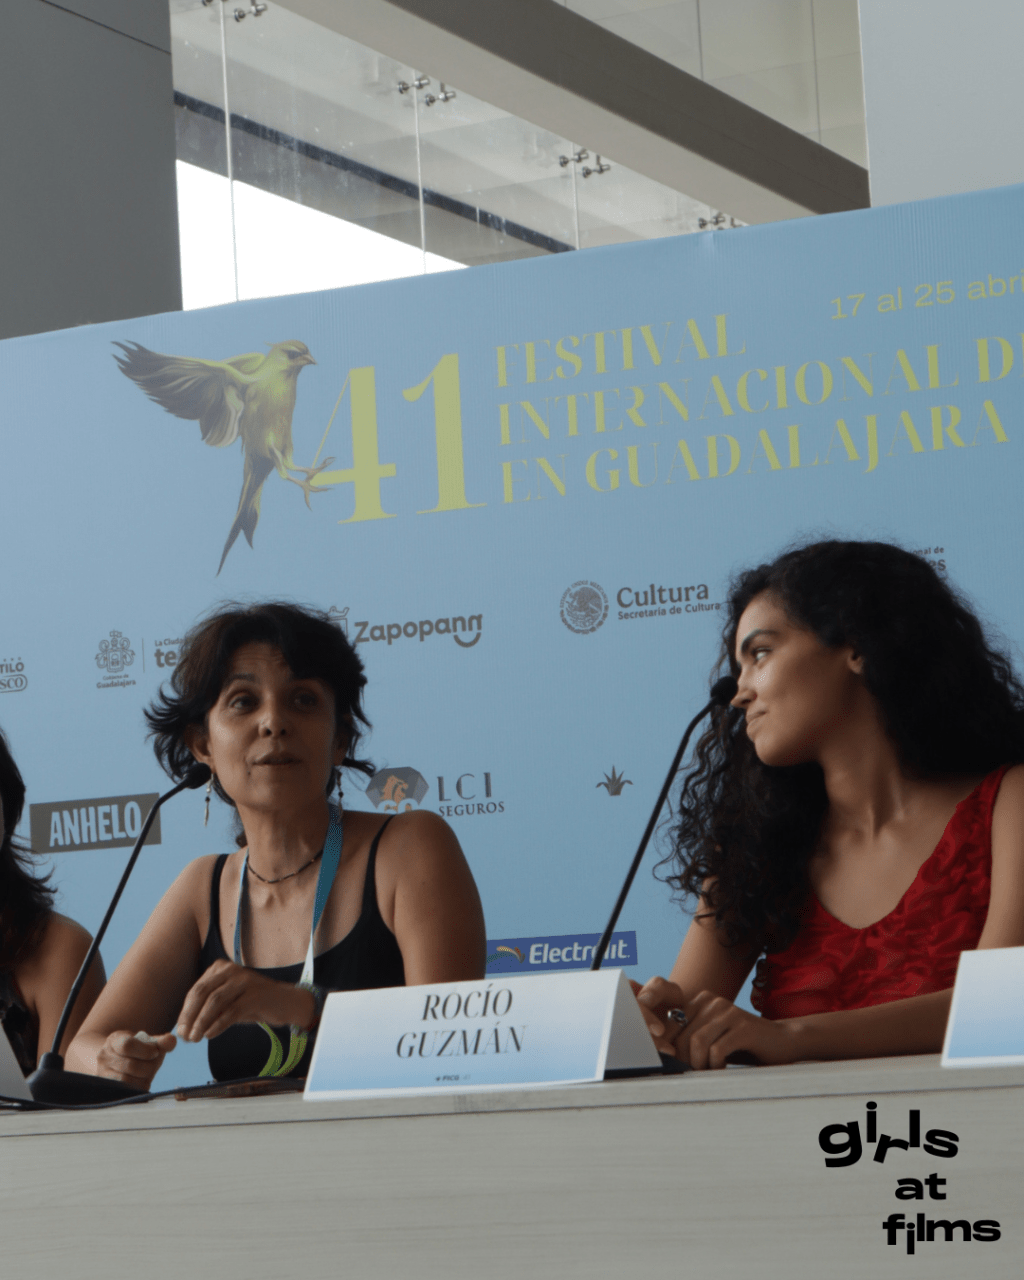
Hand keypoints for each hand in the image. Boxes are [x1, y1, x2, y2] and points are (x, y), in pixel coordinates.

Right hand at [96, 1030, 176, 1089]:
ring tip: (148, 1074)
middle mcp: (104, 1057)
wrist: (117, 1061)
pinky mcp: (106, 1088)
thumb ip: (161, 1042)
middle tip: (154, 1065)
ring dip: (143, 1079)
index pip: (127, 1045)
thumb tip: (172, 1040)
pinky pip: (124, 1092)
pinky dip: (138, 1088)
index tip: (155, 1052)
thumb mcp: (148, 1042)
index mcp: (114, 1040)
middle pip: (130, 1066)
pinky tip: (142, 1082)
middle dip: (148, 1067)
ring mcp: (102, 1073)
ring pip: (126, 1081)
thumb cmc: (137, 1051)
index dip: (146, 1051)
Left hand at [176, 959, 314, 1041]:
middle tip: (185, 1036)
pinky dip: (218, 1025)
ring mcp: (244, 980)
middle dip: (190, 1016)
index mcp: (221, 968)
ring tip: (195, 1038)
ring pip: (215, 1001)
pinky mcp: (255, 995)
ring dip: (201, 1022)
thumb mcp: (228, 1003)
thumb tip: (184, 1028)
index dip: (185, 1011)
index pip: (196, 990)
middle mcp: (231, 970)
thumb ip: (208, 1010)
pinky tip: (210, 1035)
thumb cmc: (253, 1004)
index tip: (180, 1030)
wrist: (286, 1002)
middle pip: (202, 992)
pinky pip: (231, 1011)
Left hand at [634, 978, 804, 1068]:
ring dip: (699, 1064)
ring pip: (696, 1042)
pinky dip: (715, 1066)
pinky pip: (717, 1050)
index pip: (668, 1023)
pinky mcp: (743, 1026)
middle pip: (681, 1035)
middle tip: (692, 1075)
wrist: (782, 1042)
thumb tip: (660, 1057)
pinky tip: (722, 1070)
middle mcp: (711, 1001)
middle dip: (683, 1060)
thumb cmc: (742, 1045)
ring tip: (707, 1073)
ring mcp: (728, 1011)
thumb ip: (689, 1041)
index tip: (669, 1066)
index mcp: (699, 1000)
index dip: (666, 1047)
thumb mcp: (711, 1039)